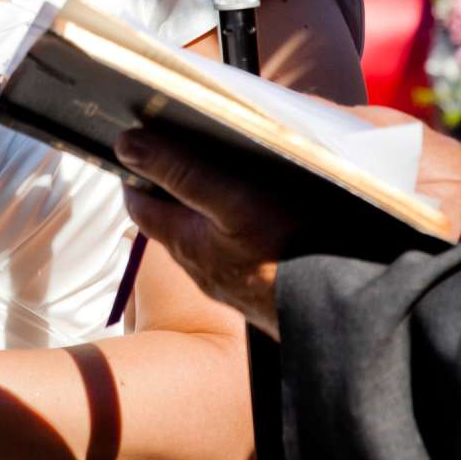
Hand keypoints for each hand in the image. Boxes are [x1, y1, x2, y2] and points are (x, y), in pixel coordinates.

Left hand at [115, 129, 294, 337]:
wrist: (332, 315)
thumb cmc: (284, 257)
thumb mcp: (231, 201)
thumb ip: (181, 173)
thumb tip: (128, 145)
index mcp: (184, 241)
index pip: (139, 204)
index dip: (136, 173)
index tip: (140, 144)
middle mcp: (200, 267)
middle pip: (171, 220)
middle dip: (173, 186)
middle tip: (185, 150)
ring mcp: (229, 284)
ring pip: (206, 238)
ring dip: (209, 209)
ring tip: (227, 177)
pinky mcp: (258, 292)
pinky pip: (237, 253)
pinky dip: (239, 230)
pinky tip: (264, 220)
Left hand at [116, 104, 460, 339]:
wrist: (453, 306)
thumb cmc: (427, 214)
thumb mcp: (388, 148)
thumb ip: (326, 125)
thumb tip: (281, 108)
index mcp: (262, 218)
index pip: (186, 175)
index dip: (152, 152)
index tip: (128, 133)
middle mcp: (242, 262)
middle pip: (162, 219)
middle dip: (143, 186)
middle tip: (133, 151)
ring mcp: (245, 295)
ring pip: (181, 251)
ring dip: (165, 217)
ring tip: (155, 182)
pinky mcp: (259, 317)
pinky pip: (209, 273)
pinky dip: (197, 244)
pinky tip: (202, 223)